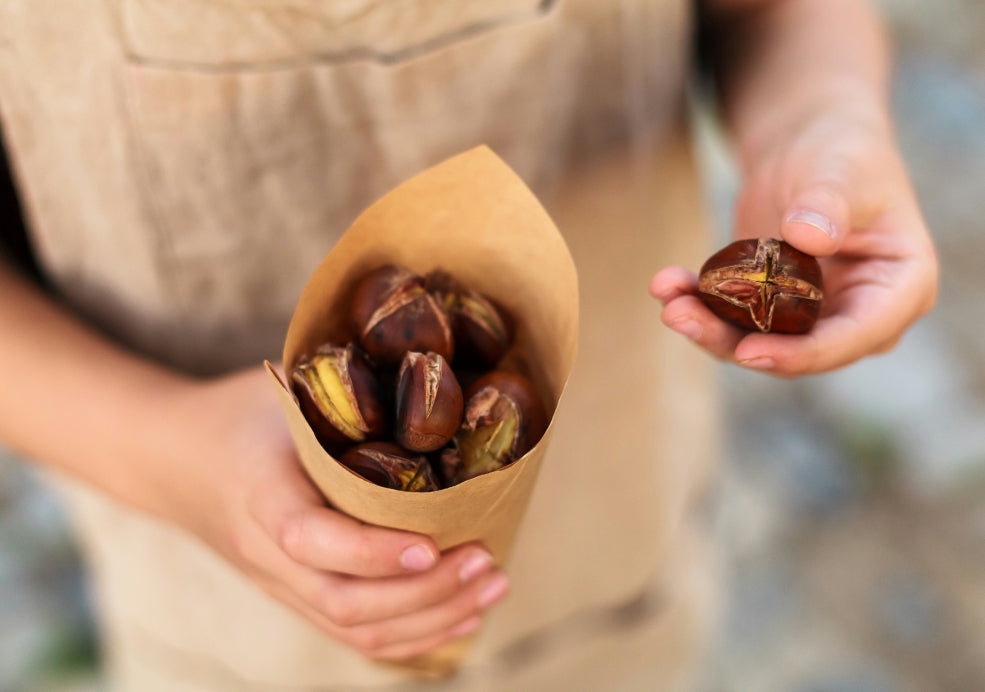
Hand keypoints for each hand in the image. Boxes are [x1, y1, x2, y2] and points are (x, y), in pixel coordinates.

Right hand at [160, 366, 508, 660]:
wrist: (177, 461)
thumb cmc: (242, 415)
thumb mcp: (283, 388)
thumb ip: (343, 393)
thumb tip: (430, 380)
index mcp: (261, 495)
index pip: (311, 540)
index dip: (372, 553)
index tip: (433, 543)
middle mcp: (268, 554)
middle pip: (344, 603)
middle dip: (426, 593)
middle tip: (486, 561)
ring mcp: (281, 585)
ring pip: (355, 630)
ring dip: (432, 619)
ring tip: (493, 586)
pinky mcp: (298, 596)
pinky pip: (354, 635)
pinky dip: (413, 635)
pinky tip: (462, 615)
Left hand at [650, 106, 937, 375]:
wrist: (809, 142)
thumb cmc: (839, 151)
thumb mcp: (839, 169)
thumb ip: (829, 203)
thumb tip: (809, 238)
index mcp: (902, 288)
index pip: (854, 337)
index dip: (801, 353)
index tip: (748, 351)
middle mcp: (860, 315)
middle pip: (797, 351)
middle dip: (733, 341)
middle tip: (678, 316)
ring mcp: (815, 317)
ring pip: (758, 342)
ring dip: (706, 326)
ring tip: (665, 295)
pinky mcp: (774, 310)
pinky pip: (734, 320)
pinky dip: (699, 305)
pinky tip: (666, 282)